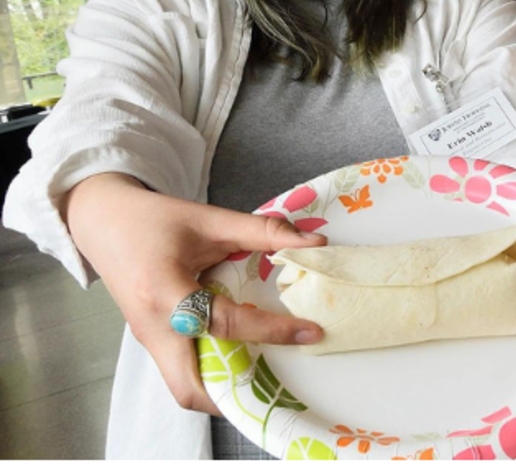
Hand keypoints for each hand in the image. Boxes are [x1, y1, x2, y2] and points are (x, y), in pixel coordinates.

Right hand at [65, 174, 327, 414]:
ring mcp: (147, 339)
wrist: (103, 222)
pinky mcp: (151, 340)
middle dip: (235, 392)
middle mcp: (153, 327)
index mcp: (165, 292)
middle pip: (190, 387)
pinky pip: (182, 370)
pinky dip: (212, 372)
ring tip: (266, 367)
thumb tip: (316, 243)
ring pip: (184, 386)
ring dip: (223, 387)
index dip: (272, 330)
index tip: (310, 332)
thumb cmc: (154, 219)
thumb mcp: (210, 219)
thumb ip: (263, 231)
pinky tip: (243, 353)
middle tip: (278, 375)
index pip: (225, 324)